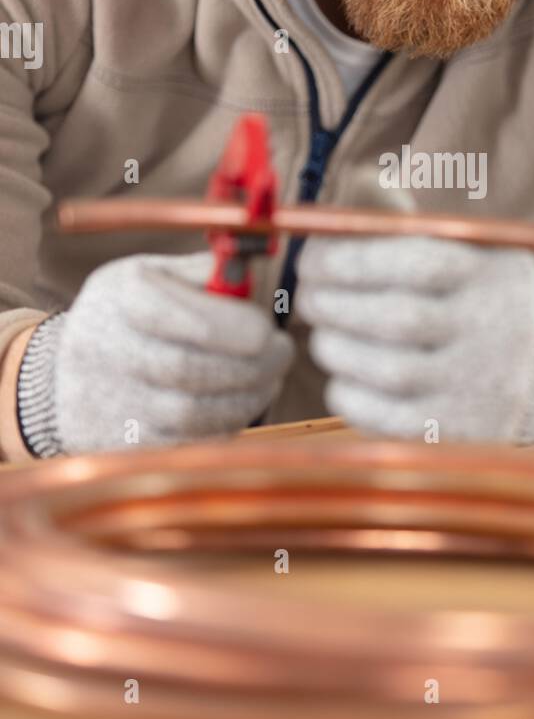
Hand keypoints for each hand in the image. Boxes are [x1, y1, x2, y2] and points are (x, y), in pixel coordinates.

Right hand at [17, 251, 293, 453]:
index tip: (268, 331)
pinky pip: (183, 444)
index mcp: (123, 296)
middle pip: (192, 369)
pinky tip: (239, 406)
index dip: (239, 328)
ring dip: (245, 399)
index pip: (189, 319)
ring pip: (191, 414)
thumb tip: (256, 275)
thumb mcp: (153, 275)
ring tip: (267, 381)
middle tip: (281, 355)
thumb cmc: (128, 315)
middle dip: (253, 366)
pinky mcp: (120, 444)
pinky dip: (222, 427)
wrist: (65, 375)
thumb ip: (205, 274)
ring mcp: (110, 403)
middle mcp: (107, 350)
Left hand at [295, 233, 533, 444]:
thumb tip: (319, 226)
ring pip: (392, 371)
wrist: (522, 377)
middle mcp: (502, 329)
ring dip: (337, 350)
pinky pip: (391, 419)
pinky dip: (351, 398)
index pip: (418, 261)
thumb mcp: (457, 254)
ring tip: (323, 338)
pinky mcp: (466, 433)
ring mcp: (487, 387)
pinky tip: (342, 380)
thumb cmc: (462, 300)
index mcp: (499, 272)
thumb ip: (398, 231)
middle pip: (401, 318)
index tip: (310, 261)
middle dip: (335, 305)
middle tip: (307, 299)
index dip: (351, 260)